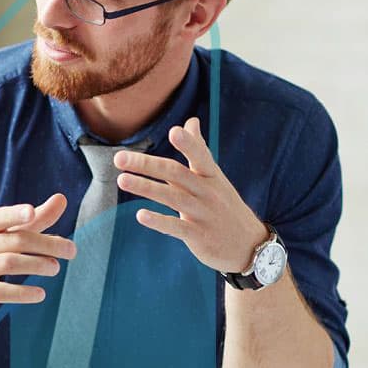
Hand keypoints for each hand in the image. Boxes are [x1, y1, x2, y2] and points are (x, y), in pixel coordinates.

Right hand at [0, 194, 75, 318]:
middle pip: (15, 241)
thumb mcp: (2, 237)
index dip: (15, 214)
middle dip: (45, 244)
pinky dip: (21, 293)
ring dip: (36, 265)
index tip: (31, 212)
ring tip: (56, 268)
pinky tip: (40, 294)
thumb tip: (62, 198)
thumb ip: (34, 221)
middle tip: (71, 251)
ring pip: (9, 263)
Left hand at [115, 117, 267, 272]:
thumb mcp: (216, 177)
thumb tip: (190, 121)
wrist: (249, 245)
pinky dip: (159, 221)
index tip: (174, 131)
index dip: (189, 144)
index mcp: (212, 176)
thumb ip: (199, 150)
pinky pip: (177, 227)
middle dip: (147, 165)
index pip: (200, 156)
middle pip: (176, 174)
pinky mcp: (199, 236)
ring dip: (146, 188)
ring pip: (172, 198)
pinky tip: (140, 215)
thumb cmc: (225, 206)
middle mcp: (208, 193)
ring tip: (122, 180)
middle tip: (119, 158)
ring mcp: (204, 215)